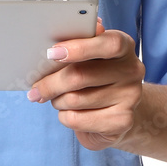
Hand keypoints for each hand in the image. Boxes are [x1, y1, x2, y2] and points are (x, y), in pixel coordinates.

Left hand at [27, 19, 145, 151]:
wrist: (118, 110)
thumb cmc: (96, 75)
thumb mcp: (90, 55)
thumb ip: (77, 44)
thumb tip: (55, 44)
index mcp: (123, 45)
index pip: (108, 44)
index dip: (79, 48)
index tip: (52, 53)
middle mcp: (132, 70)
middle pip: (81, 75)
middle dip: (51, 83)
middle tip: (35, 89)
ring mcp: (130, 97)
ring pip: (75, 99)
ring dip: (57, 100)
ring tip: (57, 98)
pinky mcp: (122, 121)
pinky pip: (78, 119)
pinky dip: (65, 116)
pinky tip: (69, 112)